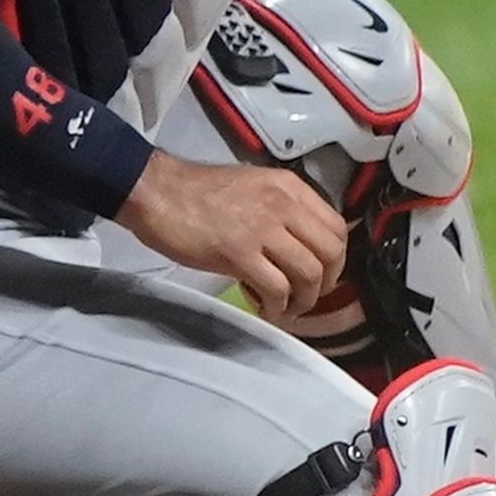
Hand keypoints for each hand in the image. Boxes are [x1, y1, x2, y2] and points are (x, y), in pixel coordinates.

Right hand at [120, 152, 345, 315]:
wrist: (159, 191)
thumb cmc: (200, 192)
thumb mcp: (257, 186)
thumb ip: (284, 208)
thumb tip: (299, 241)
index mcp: (291, 188)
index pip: (337, 227)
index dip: (336, 258)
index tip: (324, 274)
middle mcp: (285, 206)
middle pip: (330, 252)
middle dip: (326, 282)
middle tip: (309, 296)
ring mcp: (263, 229)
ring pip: (308, 272)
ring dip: (304, 299)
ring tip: (288, 308)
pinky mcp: (238, 253)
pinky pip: (275, 287)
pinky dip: (277, 305)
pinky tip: (267, 308)